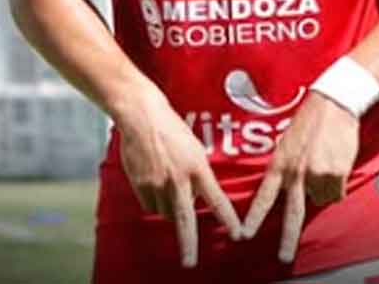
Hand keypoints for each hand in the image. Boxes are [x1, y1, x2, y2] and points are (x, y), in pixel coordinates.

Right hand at [115, 85, 242, 266]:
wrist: (142, 116)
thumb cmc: (171, 128)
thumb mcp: (194, 148)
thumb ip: (198, 173)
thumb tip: (198, 197)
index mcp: (197, 167)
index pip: (216, 199)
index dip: (227, 218)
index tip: (237, 234)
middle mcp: (178, 179)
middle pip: (186, 219)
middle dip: (188, 244)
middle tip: (190, 262)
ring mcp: (158, 183)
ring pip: (167, 212)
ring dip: (172, 211)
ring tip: (171, 192)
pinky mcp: (141, 184)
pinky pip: (150, 205)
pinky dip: (155, 202)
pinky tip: (155, 186)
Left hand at [241, 90, 359, 262]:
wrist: (334, 103)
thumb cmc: (310, 120)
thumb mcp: (287, 141)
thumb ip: (286, 166)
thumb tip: (291, 188)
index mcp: (280, 162)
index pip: (265, 196)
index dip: (255, 216)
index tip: (245, 234)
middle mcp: (297, 172)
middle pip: (292, 213)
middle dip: (287, 238)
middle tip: (283, 257)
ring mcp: (317, 174)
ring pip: (321, 199)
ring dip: (323, 190)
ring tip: (324, 166)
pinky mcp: (336, 172)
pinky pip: (336, 191)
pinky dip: (337, 184)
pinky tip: (335, 165)